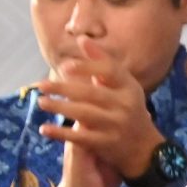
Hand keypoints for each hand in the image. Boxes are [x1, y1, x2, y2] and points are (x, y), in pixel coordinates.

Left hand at [36, 38, 166, 181]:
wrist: (145, 147)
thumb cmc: (127, 108)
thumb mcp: (122, 85)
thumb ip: (101, 63)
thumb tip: (82, 38)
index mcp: (129, 87)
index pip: (110, 71)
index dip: (87, 67)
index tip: (65, 66)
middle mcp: (126, 104)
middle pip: (93, 94)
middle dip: (65, 89)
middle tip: (41, 85)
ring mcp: (117, 125)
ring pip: (85, 115)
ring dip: (61, 108)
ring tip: (41, 102)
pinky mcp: (107, 143)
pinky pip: (80, 138)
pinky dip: (61, 134)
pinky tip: (44, 129)